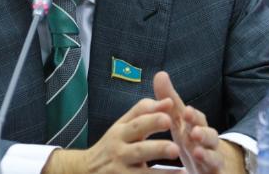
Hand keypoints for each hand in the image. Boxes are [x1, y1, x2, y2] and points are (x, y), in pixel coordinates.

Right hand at [42, 98, 179, 173]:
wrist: (86, 170)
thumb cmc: (112, 144)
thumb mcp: (122, 125)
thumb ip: (145, 111)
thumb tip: (169, 101)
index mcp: (120, 133)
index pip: (136, 124)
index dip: (152, 120)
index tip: (169, 118)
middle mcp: (119, 152)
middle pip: (139, 150)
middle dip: (157, 149)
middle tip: (175, 148)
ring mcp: (120, 172)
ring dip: (162, 173)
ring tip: (182, 172)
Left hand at [153, 72, 244, 173]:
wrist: (213, 165)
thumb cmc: (192, 139)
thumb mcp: (180, 121)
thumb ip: (171, 101)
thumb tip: (160, 73)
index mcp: (197, 128)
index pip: (198, 120)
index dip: (193, 116)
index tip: (186, 112)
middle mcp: (208, 143)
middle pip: (210, 137)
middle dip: (203, 134)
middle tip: (194, 133)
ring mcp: (213, 161)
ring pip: (215, 158)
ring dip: (208, 155)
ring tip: (199, 154)